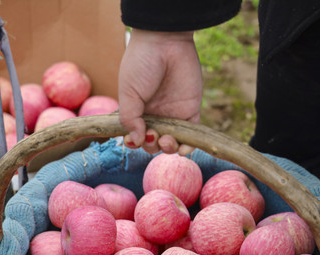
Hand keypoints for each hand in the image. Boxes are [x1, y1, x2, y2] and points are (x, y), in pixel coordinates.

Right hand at [118, 29, 202, 154]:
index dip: (135, 142)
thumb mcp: (128, 92)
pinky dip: (187, 147)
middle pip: (153, 142)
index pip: (135, 135)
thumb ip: (130, 118)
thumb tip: (136, 141)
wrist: (165, 41)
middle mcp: (155, 115)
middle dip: (151, 145)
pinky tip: (182, 149)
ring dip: (168, 149)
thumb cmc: (141, 63)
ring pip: (172, 143)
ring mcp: (173, 115)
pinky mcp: (191, 111)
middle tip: (153, 135)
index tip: (133, 140)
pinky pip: (191, 136)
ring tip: (165, 140)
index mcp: (137, 111)